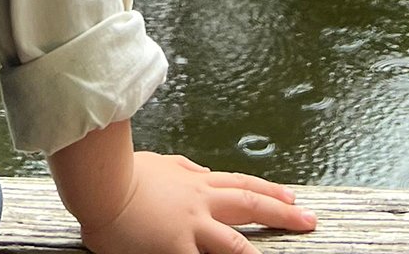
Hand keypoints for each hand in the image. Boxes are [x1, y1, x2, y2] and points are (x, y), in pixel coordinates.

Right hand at [79, 151, 315, 253]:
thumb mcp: (159, 164)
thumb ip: (183, 169)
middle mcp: (199, 202)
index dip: (270, 191)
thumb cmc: (123, 174)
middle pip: (250, 205)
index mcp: (195, 183)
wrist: (99, 185)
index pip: (242, 185)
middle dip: (283, 213)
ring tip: (287, 253)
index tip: (292, 197)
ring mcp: (188, 226)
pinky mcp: (173, 248)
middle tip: (309, 220)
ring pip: (233, 242)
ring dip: (258, 252)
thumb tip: (201, 170)